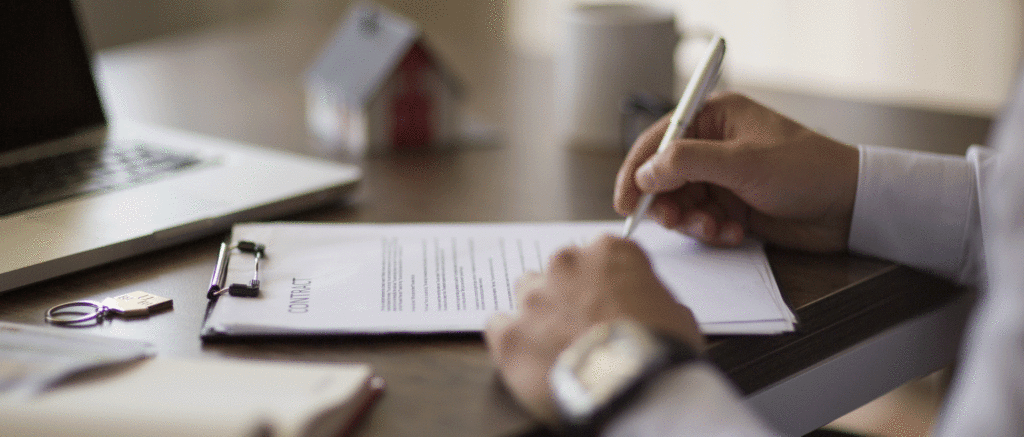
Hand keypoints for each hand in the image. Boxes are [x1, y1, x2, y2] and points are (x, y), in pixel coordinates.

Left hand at [484, 235, 702, 424]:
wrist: (632, 388)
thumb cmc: (660, 349)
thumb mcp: (677, 313)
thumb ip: (651, 296)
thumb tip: (645, 306)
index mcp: (609, 251)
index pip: (601, 254)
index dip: (607, 281)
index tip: (612, 301)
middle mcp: (565, 264)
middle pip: (560, 271)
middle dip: (570, 294)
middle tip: (586, 327)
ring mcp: (533, 297)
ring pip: (526, 293)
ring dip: (539, 312)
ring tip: (557, 345)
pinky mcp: (509, 333)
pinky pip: (498, 326)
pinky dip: (512, 338)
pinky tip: (529, 357)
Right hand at [614, 93, 858, 251]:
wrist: (850, 207)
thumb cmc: (806, 170)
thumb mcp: (742, 162)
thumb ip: (686, 164)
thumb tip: (643, 174)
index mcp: (714, 117)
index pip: (658, 140)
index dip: (636, 171)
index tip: (624, 201)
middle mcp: (713, 145)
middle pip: (663, 176)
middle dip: (667, 202)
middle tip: (674, 220)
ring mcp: (722, 177)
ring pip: (681, 203)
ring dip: (693, 221)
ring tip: (716, 228)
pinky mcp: (732, 205)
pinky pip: (702, 221)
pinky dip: (712, 231)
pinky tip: (735, 232)